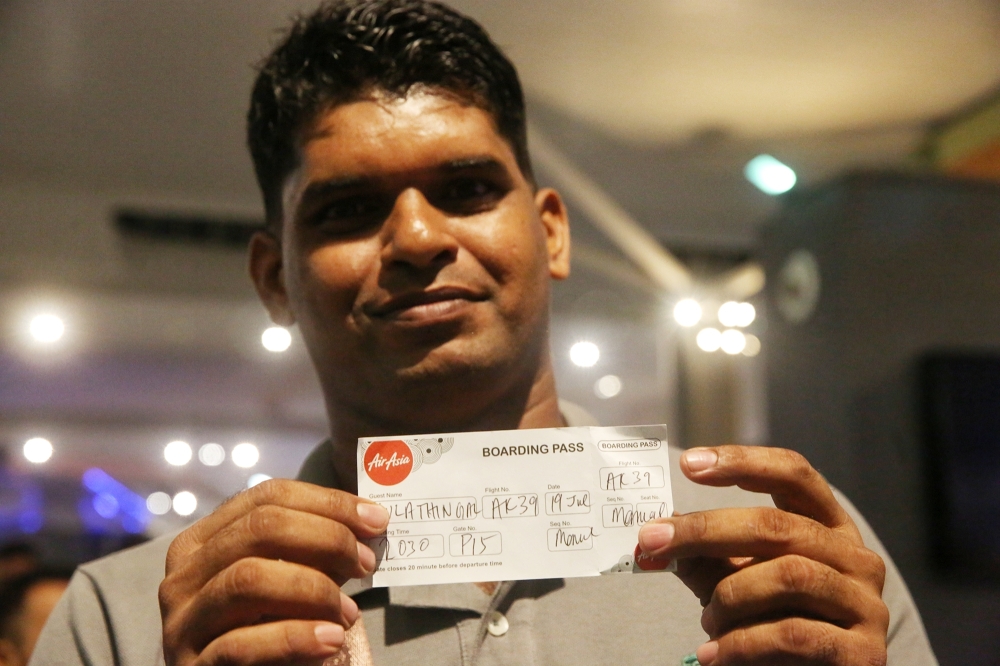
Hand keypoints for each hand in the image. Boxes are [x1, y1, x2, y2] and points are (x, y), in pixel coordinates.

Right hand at [159, 479, 389, 664]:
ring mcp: (181, 624)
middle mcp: (182, 576)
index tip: (376, 520)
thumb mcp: (288, 583)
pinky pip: (241, 644)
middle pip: (259, 529)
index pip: (266, 497)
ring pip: (248, 579)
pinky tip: (330, 640)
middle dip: (326, 539)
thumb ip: (315, 552)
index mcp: (202, 543)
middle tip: (367, 563)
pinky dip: (295, 637)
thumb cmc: (268, 635)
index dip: (327, 503)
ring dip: (313, 589)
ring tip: (349, 612)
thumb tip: (369, 522)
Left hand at [638, 446, 888, 665]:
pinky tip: (713, 655)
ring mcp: (866, 605)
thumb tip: (655, 534)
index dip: (743, 462)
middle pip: (778, 525)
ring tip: (706, 623)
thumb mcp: (731, 584)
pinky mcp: (862, 653)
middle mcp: (857, 559)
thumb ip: (702, 556)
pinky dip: (742, 644)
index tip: (688, 463)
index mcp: (829, 527)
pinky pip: (793, 635)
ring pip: (787, 576)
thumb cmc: (767, 629)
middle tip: (651, 540)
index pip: (793, 474)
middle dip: (705, 530)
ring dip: (729, 598)